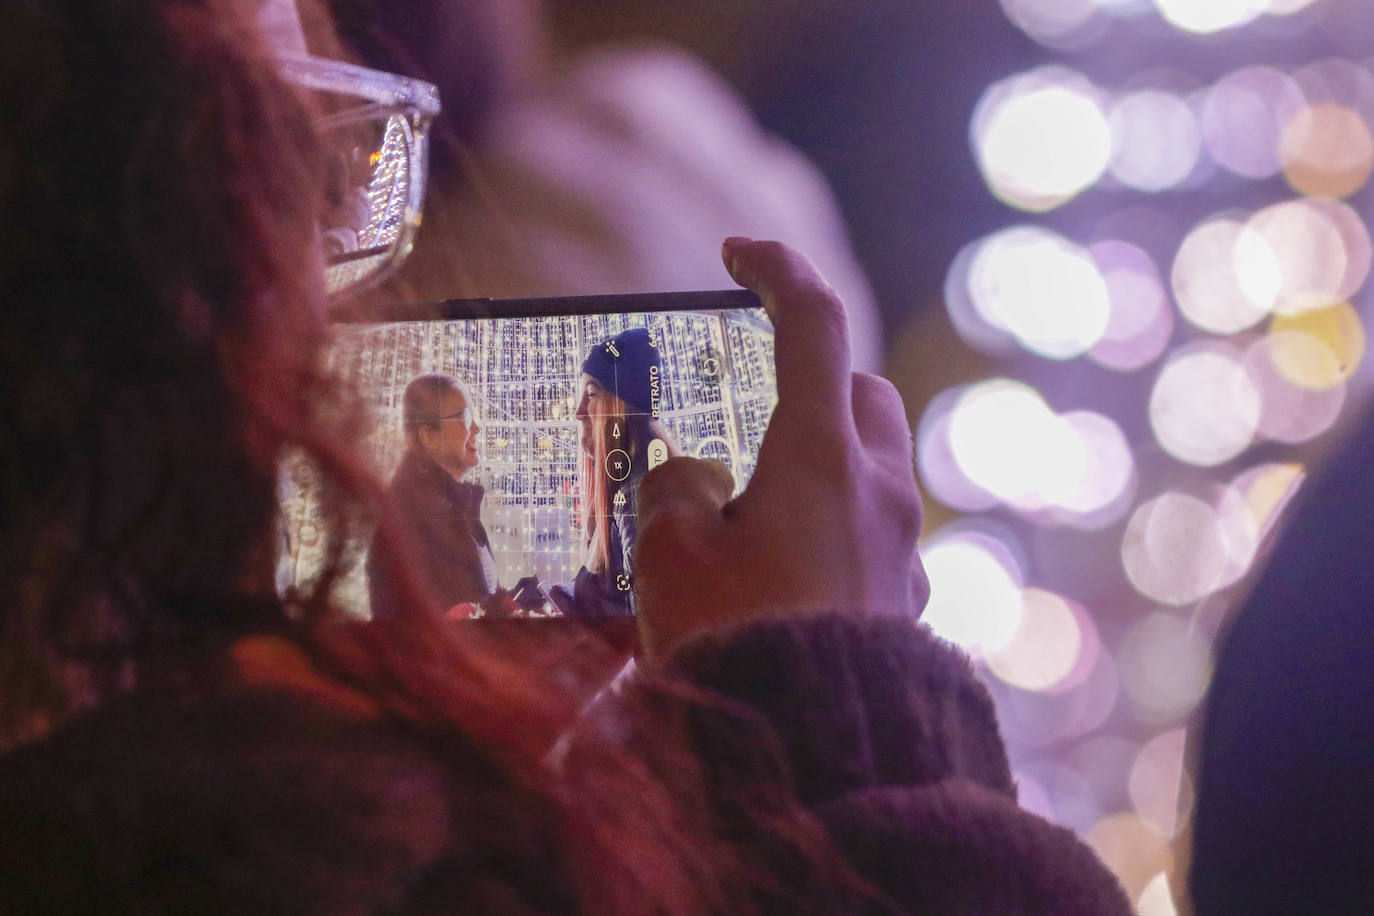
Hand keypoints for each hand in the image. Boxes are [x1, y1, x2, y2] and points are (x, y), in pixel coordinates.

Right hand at [633, 239, 928, 658]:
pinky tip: (785, 574)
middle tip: (749, 415)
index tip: (737, 253)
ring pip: (874, 465)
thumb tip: (703, 479)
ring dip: (823, 460)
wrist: (814, 755)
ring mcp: (903, 547)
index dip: (776, 268)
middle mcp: (878, 489)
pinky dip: (834, 524)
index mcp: (820, 454)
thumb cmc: (733, 640)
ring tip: (755, 510)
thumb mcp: (670, 552)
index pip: (814, 320)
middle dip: (811, 381)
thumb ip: (678, 489)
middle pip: (862, 392)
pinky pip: (875, 532)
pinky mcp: (907, 600)